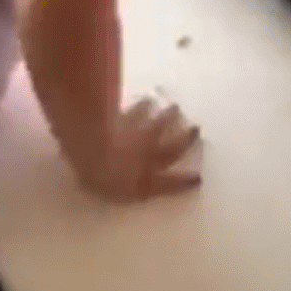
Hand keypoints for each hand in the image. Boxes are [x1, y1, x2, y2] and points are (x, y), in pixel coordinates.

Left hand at [80, 97, 200, 201]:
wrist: (92, 145)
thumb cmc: (97, 177)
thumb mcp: (105, 191)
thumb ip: (116, 187)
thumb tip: (115, 185)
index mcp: (144, 183)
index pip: (168, 184)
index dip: (182, 183)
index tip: (198, 179)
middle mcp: (148, 158)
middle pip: (172, 148)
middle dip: (185, 140)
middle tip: (196, 129)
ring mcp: (140, 135)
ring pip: (160, 124)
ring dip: (169, 117)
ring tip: (176, 108)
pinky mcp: (127, 118)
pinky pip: (139, 111)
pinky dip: (144, 106)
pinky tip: (147, 100)